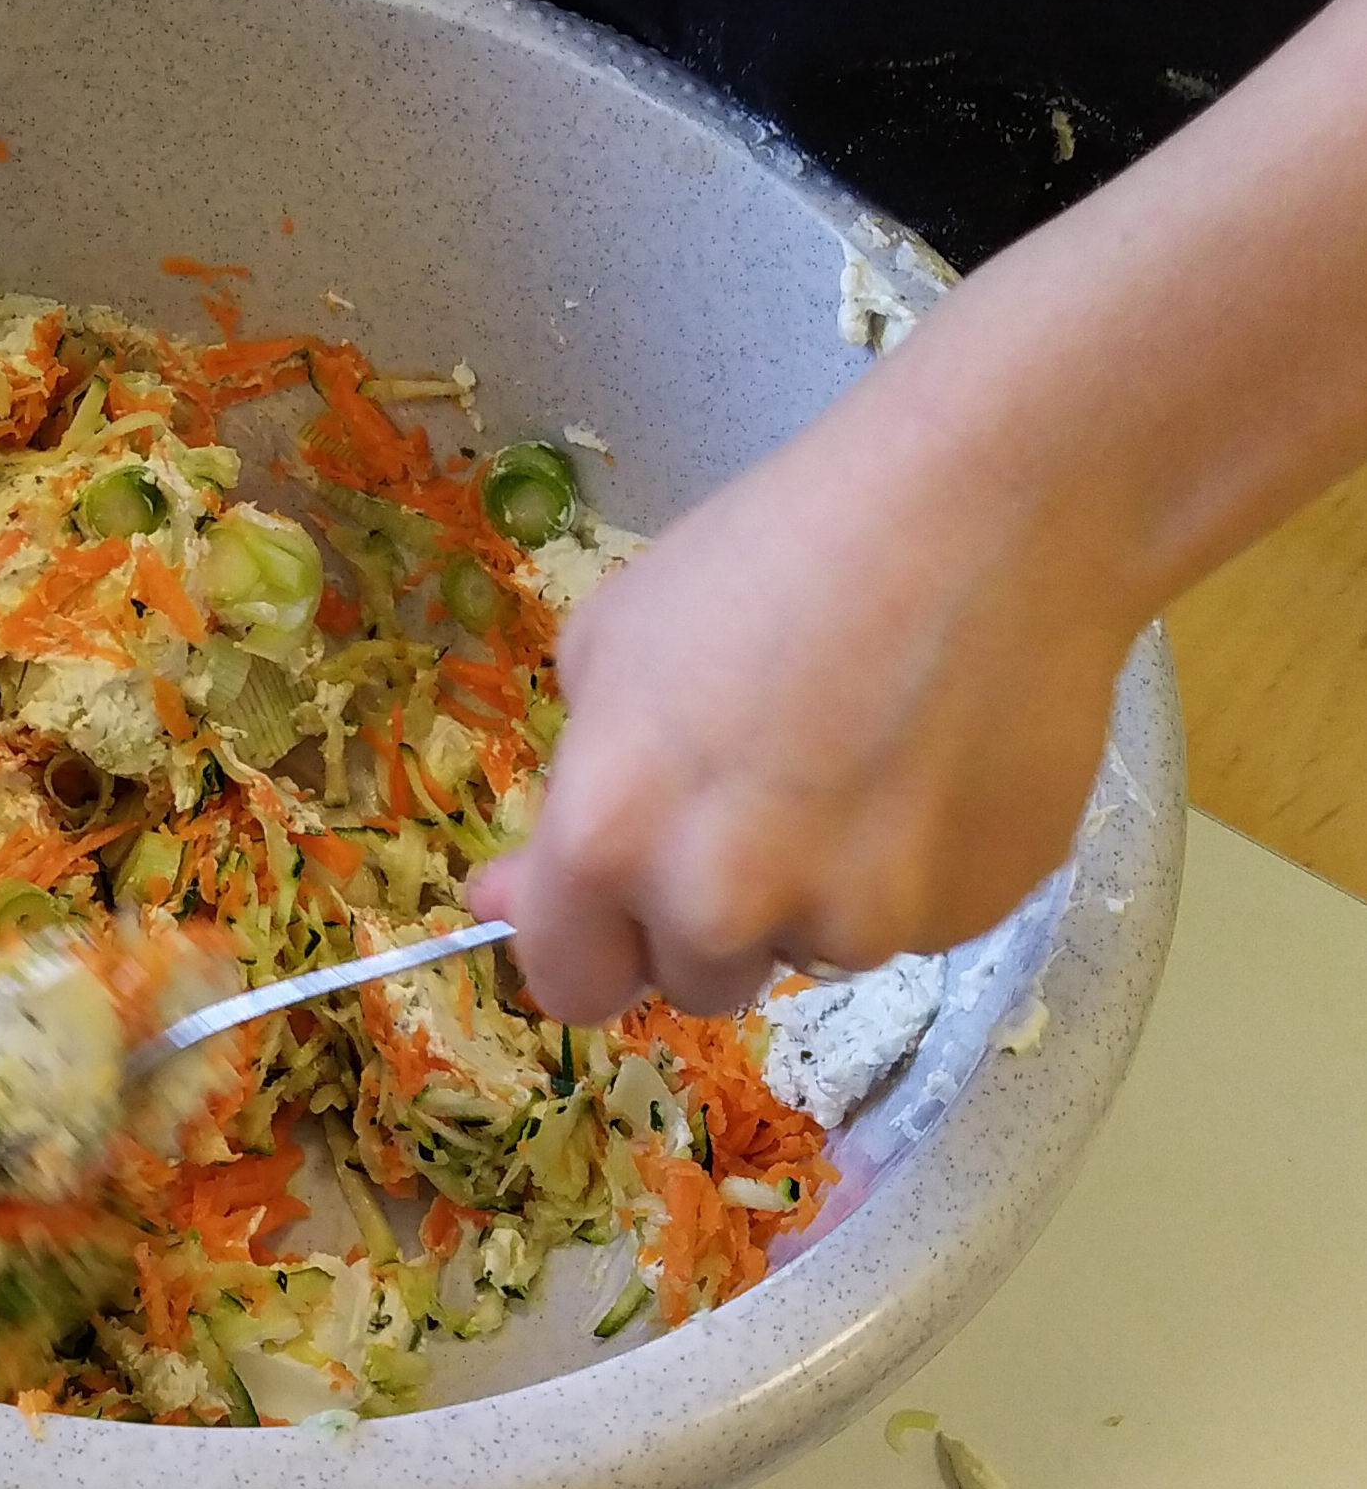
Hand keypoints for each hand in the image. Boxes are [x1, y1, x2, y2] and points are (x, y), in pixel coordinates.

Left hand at [471, 386, 1137, 1021]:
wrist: (982, 505)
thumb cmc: (770, 551)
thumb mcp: (611, 644)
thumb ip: (566, 795)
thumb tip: (507, 901)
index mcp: (612, 835)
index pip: (569, 983)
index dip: (587, 943)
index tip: (612, 906)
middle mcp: (725, 902)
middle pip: (695, 980)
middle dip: (708, 913)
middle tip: (751, 794)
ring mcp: (859, 918)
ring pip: (811, 947)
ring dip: (815, 888)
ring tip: (857, 754)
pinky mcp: (973, 913)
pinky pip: (914, 921)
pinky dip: (912, 867)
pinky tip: (932, 758)